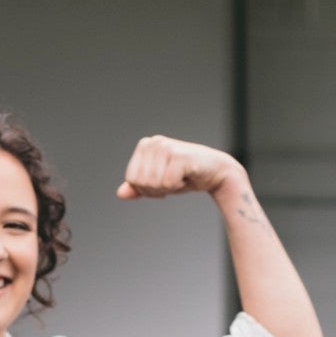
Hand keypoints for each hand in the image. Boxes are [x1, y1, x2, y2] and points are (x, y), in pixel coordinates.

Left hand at [116, 134, 243, 199]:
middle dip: (156, 190)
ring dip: (167, 188)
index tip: (163, 182)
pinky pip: (167, 184)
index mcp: (145, 145)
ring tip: (180, 178)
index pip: (132, 179)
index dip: (146, 189)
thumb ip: (138, 187)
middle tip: (173, 181)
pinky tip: (187, 177)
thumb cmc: (185, 176)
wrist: (215, 173)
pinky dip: (177, 187)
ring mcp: (166, 147)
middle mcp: (154, 142)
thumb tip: (120, 193)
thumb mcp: (157, 183)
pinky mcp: (179, 156)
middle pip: (140, 182)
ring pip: (152, 184)